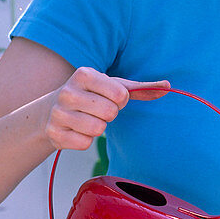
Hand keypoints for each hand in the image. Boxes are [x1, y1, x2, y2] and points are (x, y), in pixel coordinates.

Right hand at [44, 66, 169, 150]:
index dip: (121, 100)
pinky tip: (77, 130)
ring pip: (97, 129)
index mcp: (84, 75)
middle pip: (110, 113)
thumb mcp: (114, 86)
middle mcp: (68, 92)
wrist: (51, 111)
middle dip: (110, 114)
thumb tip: (168, 86)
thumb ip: (141, 88)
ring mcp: (58, 113)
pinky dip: (85, 140)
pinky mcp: (54, 133)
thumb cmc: (92, 95)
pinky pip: (84, 143)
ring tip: (88, 119)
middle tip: (98, 111)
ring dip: (98, 128)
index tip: (110, 98)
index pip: (121, 94)